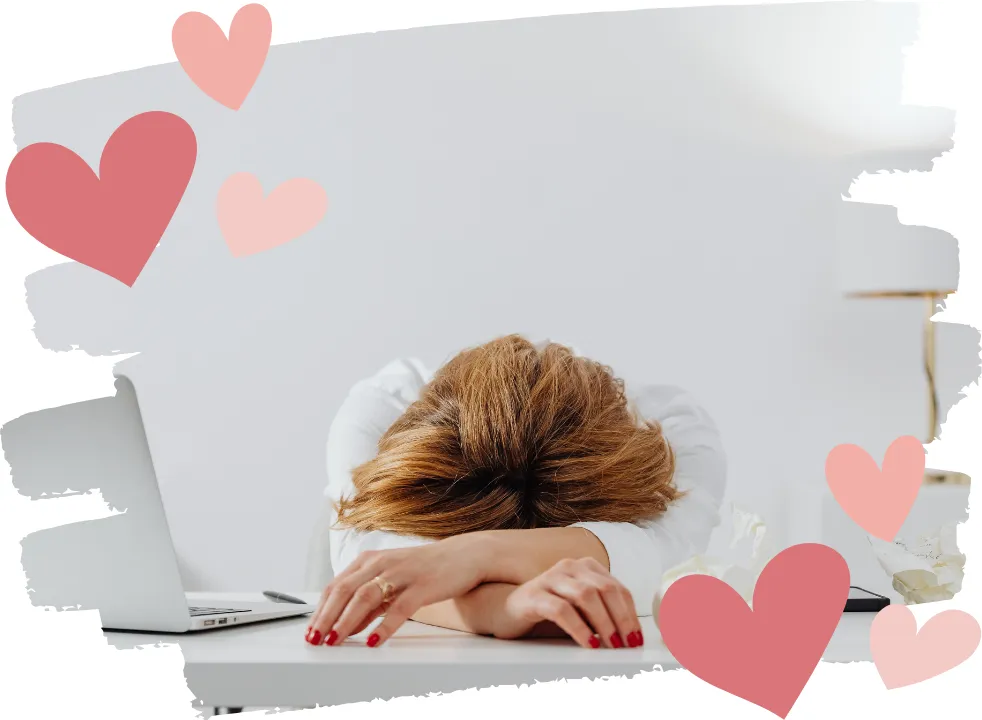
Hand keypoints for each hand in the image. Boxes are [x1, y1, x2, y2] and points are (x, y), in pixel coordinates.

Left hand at [306, 533, 493, 646]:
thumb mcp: (391, 583)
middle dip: (326, 617)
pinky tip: (374, 641)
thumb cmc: (425, 570)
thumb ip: (370, 604)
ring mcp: (402, 573)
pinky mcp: (422, 585)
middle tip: (316, 639)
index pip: (335, 586)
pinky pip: (399, 608)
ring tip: (336, 640)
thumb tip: (346, 626)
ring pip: (366, 596)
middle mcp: (382, 563)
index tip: (310, 631)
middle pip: (345, 590)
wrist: (464, 556)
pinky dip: (384, 625)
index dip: (320, 610)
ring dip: (347, 621)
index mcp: (369, 560)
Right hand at [495, 557, 642, 648]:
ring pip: (586, 596)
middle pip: (605, 589)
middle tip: (628, 644)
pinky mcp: (533, 595)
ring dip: (604, 623)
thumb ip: (603, 612)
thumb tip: (631, 635)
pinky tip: (588, 643)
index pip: (617, 588)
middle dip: (622, 619)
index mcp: (585, 567)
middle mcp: (569, 567)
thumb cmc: (549, 611)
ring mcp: (550, 578)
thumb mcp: (580, 608)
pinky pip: (561, 610)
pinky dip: (579, 628)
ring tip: (611, 645)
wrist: (507, 610)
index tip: (637, 637)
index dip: (631, 614)